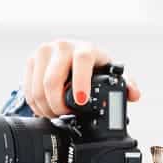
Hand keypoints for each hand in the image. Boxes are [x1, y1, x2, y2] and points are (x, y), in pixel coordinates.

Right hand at [23, 36, 140, 116]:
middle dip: (58, 105)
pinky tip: (45, 108)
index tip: (80, 101)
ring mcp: (44, 52)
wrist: (71, 56)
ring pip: (38, 88)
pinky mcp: (31, 60)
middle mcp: (63, 46)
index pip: (82, 60)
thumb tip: (134, 94)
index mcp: (86, 48)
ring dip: (46, 108)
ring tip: (56, 114)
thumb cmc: (93, 67)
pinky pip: (28, 88)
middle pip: (53, 80)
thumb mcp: (109, 75)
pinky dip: (35, 104)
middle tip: (65, 116)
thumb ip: (125, 84)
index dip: (80, 81)